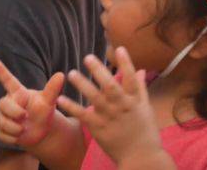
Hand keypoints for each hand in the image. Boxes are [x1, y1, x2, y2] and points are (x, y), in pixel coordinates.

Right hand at [0, 57, 62, 147]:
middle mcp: (8, 102)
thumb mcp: (48, 101)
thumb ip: (52, 89)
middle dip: (14, 111)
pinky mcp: (1, 130)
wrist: (41, 132)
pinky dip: (13, 138)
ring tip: (25, 128)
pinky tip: (20, 136)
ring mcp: (3, 116)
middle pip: (3, 104)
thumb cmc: (43, 112)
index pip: (7, 80)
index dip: (0, 70)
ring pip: (2, 121)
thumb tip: (61, 75)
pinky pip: (2, 134)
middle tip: (25, 115)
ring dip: (15, 127)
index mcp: (18, 92)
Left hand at [58, 48, 164, 165]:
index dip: (126, 63)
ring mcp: (109, 117)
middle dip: (99, 71)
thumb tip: (141, 70)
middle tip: (87, 57)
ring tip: (71, 73)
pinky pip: (82, 115)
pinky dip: (71, 107)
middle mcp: (122, 107)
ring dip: (82, 85)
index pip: (130, 78)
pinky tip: (60, 99)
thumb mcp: (146, 108)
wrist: (141, 158)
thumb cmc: (145, 132)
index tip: (119, 48)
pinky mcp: (98, 128)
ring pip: (94, 98)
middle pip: (110, 86)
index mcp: (134, 101)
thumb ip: (141, 88)